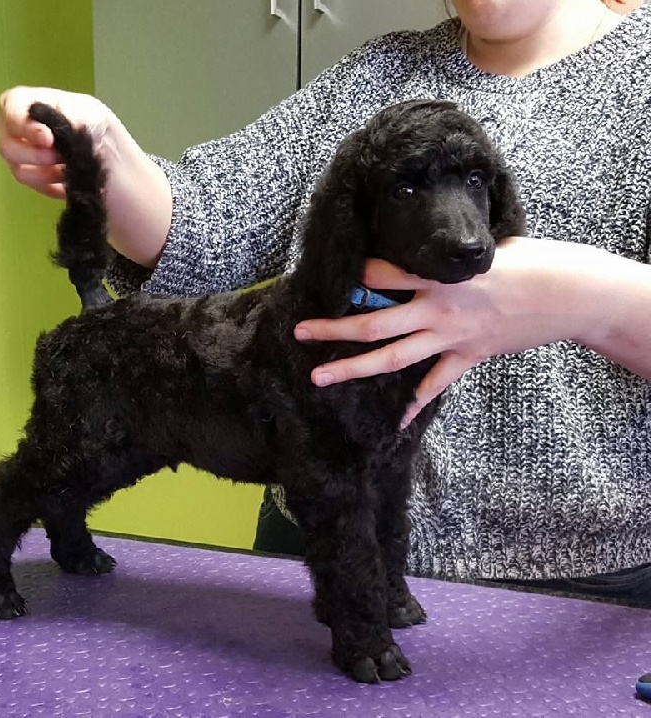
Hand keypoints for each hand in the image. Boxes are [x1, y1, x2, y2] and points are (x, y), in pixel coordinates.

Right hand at [0, 86, 172, 267]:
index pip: (16, 103)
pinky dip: (42, 186)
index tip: (46, 142)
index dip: (21, 122)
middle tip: (59, 164)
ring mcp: (45, 151)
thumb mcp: (100, 138)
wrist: (142, 211)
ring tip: (64, 179)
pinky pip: (26, 178)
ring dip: (36, 172)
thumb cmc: (127, 172)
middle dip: (29, 153)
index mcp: (65, 108)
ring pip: (13, 159)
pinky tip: (63, 190)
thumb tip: (40, 128)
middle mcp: (49, 125)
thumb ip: (67, 126)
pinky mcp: (46, 174)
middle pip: (5, 132)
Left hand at [294, 237, 603, 427]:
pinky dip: (416, 405)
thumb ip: (448, 258)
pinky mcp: (469, 355)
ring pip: (394, 359)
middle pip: (375, 323)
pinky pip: (436, 384)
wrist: (573, 295)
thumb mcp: (487, 247)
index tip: (331, 276)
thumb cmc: (534, 260)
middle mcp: (439, 310)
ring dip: (354, 368)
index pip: (383, 275)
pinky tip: (397, 423)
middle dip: (334, 329)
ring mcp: (452, 337)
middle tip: (300, 333)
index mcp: (441, 277)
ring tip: (319, 376)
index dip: (355, 275)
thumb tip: (422, 254)